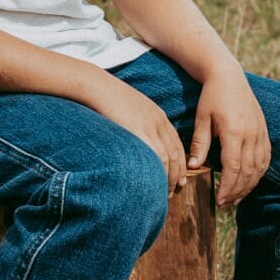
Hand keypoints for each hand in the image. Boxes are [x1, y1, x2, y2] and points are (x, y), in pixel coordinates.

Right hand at [90, 75, 186, 195]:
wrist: (98, 86)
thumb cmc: (109, 98)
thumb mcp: (131, 109)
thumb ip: (139, 123)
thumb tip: (137, 139)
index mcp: (159, 116)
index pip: (176, 145)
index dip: (181, 164)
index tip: (181, 178)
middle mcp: (158, 122)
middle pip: (175, 154)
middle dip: (178, 174)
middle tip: (175, 190)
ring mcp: (149, 127)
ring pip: (166, 158)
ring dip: (168, 178)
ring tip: (165, 193)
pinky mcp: (138, 131)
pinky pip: (154, 156)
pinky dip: (158, 172)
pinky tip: (153, 182)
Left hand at [187, 69, 270, 204]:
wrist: (229, 76)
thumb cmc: (211, 96)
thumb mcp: (202, 118)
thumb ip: (200, 143)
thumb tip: (193, 167)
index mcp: (234, 131)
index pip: (233, 167)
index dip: (227, 187)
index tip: (219, 200)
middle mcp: (251, 134)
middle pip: (248, 171)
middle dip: (237, 191)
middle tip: (226, 203)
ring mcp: (260, 132)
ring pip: (259, 167)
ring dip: (249, 185)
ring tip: (236, 197)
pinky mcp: (264, 131)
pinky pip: (265, 158)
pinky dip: (259, 173)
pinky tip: (250, 181)